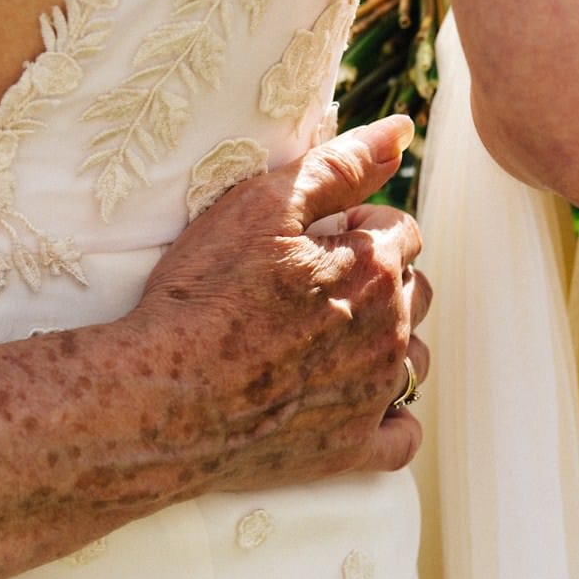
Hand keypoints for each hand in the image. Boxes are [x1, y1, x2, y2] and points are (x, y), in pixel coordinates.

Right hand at [128, 114, 432, 486]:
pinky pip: (403, 437)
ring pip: (413, 359)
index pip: (402, 232)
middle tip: (313, 289)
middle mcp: (389, 330)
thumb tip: (401, 130)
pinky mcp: (352, 448)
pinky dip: (390, 418)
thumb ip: (340, 165)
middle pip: (413, 292)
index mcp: (375, 267)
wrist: (164, 397)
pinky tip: (357, 405)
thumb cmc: (204, 295)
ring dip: (386, 345)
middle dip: (378, 282)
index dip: (360, 227)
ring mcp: (375, 393)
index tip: (316, 240)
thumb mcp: (263, 205)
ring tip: (327, 343)